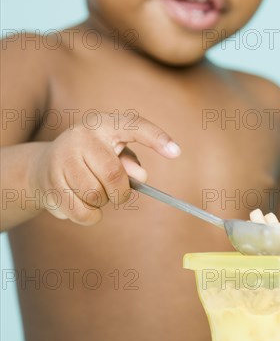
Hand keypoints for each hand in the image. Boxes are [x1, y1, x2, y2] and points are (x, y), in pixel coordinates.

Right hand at [29, 114, 180, 224]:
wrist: (42, 167)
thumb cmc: (91, 160)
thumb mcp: (114, 155)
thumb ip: (131, 163)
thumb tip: (141, 177)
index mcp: (104, 124)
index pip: (134, 125)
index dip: (156, 138)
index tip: (177, 152)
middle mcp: (81, 136)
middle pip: (113, 175)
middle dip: (120, 193)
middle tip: (116, 193)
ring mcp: (62, 157)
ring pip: (95, 196)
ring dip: (101, 204)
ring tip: (92, 193)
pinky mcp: (50, 182)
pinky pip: (82, 213)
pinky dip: (89, 216)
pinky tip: (81, 203)